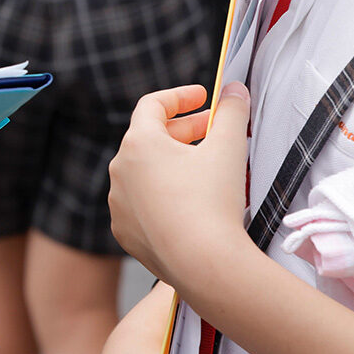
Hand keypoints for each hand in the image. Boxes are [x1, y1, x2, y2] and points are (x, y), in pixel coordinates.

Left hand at [108, 83, 250, 285]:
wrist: (202, 264)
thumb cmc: (213, 201)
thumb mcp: (229, 148)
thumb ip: (232, 112)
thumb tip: (235, 89)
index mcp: (138, 144)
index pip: (152, 105)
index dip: (180, 96)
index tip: (204, 97)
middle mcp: (119, 170)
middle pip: (149, 138)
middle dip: (183, 131)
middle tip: (213, 130)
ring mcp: (118, 202)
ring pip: (145, 173)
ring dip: (172, 165)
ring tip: (204, 168)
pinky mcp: (124, 231)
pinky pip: (142, 204)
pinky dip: (162, 196)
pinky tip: (189, 203)